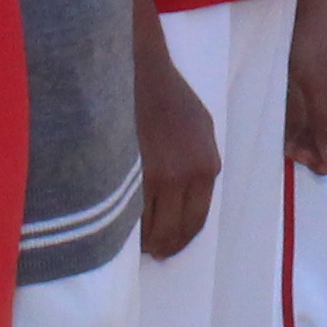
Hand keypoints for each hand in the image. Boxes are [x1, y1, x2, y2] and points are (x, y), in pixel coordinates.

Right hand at [136, 35, 221, 263]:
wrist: (140, 71)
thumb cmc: (171, 96)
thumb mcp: (203, 129)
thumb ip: (201, 165)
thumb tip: (188, 199)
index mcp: (208, 167)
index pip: (196, 220)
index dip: (182, 240)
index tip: (170, 248)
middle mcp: (185, 176)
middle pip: (173, 229)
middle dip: (163, 246)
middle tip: (152, 254)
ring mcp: (155, 175)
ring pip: (149, 224)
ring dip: (142, 239)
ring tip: (134, 244)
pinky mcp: (129, 171)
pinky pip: (128, 209)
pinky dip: (125, 223)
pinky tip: (119, 227)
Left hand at [287, 0, 326, 181]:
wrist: (300, 12)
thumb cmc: (315, 41)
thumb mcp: (319, 83)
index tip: (325, 163)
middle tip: (301, 154)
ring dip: (313, 154)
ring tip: (291, 148)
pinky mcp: (319, 108)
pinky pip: (316, 136)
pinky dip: (303, 143)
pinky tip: (287, 141)